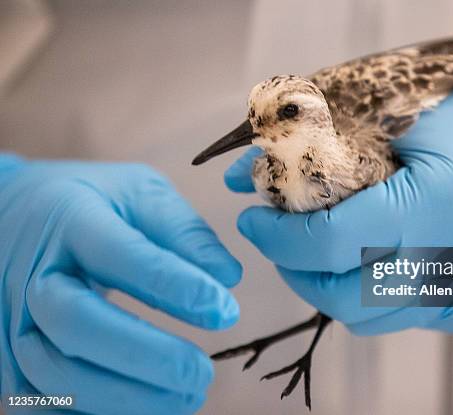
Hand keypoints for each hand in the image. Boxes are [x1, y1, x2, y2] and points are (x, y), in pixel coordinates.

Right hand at [0, 156, 241, 413]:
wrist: (12, 216)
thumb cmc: (91, 204)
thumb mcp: (139, 194)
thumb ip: (185, 233)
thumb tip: (229, 278)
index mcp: (72, 219)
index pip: (122, 256)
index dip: (175, 287)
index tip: (224, 311)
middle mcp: (33, 273)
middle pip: (77, 323)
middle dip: (146, 356)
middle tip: (202, 372)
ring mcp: (12, 320)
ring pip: (56, 375)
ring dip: (125, 397)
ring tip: (186, 397)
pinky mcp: (8, 357)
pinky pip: (42, 402)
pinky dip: (92, 413)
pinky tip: (144, 409)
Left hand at [224, 39, 452, 335]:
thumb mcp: (401, 120)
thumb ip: (319, 154)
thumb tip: (241, 175)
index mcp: (445, 205)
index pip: (331, 244)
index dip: (278, 237)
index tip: (254, 219)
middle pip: (346, 301)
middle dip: (299, 273)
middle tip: (283, 240)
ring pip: (376, 318)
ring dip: (339, 284)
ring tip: (331, 246)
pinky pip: (414, 316)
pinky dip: (385, 291)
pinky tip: (388, 255)